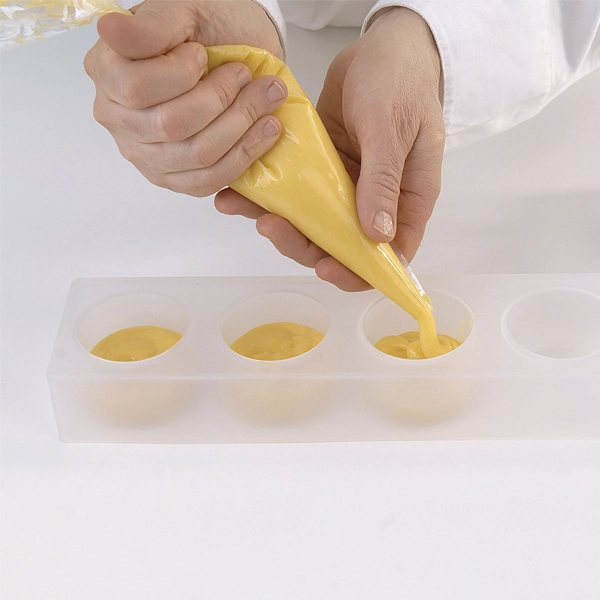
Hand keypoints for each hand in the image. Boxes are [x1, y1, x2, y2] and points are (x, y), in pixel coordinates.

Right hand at [84, 0, 286, 195]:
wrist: (236, 48)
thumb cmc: (206, 28)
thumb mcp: (182, 11)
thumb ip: (151, 27)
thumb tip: (109, 30)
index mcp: (108, 74)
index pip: (136, 89)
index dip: (179, 74)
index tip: (203, 55)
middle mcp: (119, 120)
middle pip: (172, 126)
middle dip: (221, 99)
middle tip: (246, 75)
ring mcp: (147, 156)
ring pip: (198, 155)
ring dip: (241, 126)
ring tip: (268, 98)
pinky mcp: (175, 179)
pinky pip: (209, 181)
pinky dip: (245, 156)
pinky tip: (265, 130)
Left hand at [216, 8, 443, 290]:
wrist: (381, 46)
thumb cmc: (401, 82)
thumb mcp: (392, 130)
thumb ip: (384, 181)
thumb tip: (378, 236)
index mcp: (406, 201)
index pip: (387, 256)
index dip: (358, 272)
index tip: (326, 268)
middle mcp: (374, 201)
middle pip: (339, 245)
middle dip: (303, 244)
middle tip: (271, 224)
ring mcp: (344, 187)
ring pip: (311, 223)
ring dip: (279, 223)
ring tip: (248, 208)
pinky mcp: (319, 169)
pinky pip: (293, 192)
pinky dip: (265, 194)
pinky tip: (237, 191)